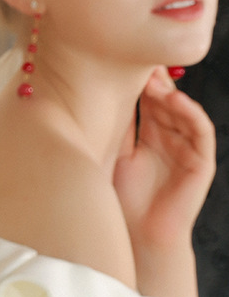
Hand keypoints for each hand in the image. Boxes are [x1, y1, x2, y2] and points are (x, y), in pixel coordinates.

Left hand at [113, 66, 214, 256]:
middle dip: (154, 81)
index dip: (139, 81)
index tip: (124, 59)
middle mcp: (171, 138)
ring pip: (184, 111)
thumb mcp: (114, 155)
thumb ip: (116, 127)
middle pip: (167, 100)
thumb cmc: (122, 201)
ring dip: (171, 93)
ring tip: (154, 79)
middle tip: (140, 60)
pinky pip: (201, 132)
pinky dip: (191, 114)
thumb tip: (95, 92)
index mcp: (150, 134)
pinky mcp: (201, 163)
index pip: (148, 100)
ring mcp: (188, 149)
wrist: (138, 238)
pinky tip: (176, 101)